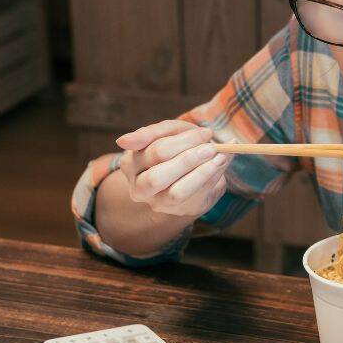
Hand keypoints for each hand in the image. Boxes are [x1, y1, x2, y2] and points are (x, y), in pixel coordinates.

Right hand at [114, 120, 230, 219]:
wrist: (192, 167)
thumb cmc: (176, 145)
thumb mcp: (167, 132)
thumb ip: (150, 133)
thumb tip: (122, 141)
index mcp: (130, 164)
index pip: (156, 152)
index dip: (184, 142)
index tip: (206, 133)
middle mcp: (138, 188)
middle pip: (158, 177)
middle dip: (189, 160)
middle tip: (211, 147)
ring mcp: (157, 203)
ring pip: (176, 194)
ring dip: (202, 173)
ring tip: (219, 158)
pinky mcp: (179, 210)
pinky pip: (195, 199)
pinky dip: (211, 180)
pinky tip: (220, 166)